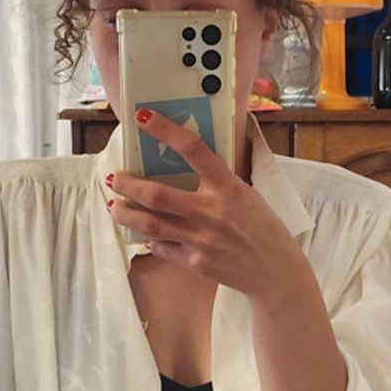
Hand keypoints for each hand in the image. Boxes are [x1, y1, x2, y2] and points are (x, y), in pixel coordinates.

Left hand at [105, 107, 306, 298]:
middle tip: (114, 177)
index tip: (142, 117)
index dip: (165, 130)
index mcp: (229, 187)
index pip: (193, 149)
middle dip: (128, 184)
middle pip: (157, 195)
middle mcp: (213, 212)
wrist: (276, 273)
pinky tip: (143, 235)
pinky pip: (164, 248)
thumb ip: (219, 182)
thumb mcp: (247, 195)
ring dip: (126, 214)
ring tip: (114, 206)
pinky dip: (150, 240)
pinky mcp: (196, 263)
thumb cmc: (263, 229)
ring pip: (151, 225)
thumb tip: (188, 163)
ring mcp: (202, 240)